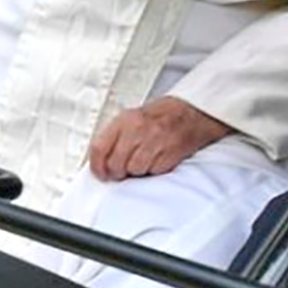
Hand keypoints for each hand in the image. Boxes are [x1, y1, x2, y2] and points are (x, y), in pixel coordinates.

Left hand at [86, 97, 231, 181]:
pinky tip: (157, 160)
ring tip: (143, 161)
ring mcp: (155, 141)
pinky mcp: (171, 153)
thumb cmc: (158, 117)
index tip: (100, 174)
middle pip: (116, 164)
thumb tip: (99, 162)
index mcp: (124, 120)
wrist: (191, 112)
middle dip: (117, 173)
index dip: (96, 166)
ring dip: (137, 172)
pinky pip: (154, 172)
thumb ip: (113, 137)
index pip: (99, 148)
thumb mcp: (130, 118)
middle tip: (122, 171)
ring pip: (134, 170)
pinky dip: (154, 171)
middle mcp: (137, 130)